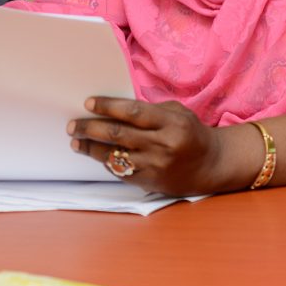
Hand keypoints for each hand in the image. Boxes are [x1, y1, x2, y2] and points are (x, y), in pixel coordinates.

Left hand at [67, 97, 256, 196]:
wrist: (211, 165)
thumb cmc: (190, 132)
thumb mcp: (176, 112)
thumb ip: (149, 110)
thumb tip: (114, 108)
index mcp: (171, 123)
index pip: (133, 112)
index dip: (108, 107)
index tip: (88, 103)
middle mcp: (163, 145)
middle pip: (119, 135)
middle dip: (91, 128)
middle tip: (73, 125)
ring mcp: (156, 165)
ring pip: (116, 156)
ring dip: (91, 148)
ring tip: (76, 141)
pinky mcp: (152, 182)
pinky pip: (122, 172)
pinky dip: (106, 162)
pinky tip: (95, 155)